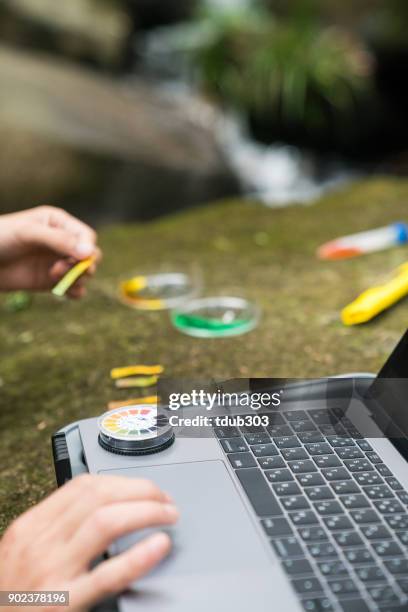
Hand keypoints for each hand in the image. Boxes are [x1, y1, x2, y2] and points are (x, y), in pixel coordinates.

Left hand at [0, 206, 100, 296]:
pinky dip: (75, 292)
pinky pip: (74, 289)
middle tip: (60, 270)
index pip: (87, 236)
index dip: (87, 249)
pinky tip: (65, 292)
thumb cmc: (1, 238)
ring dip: (76, 279)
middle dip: (82, 266)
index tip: (77, 259)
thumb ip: (59, 240)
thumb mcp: (29, 234)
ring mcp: (58, 262)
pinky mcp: (51, 281)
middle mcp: (62, 243)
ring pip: (84, 274)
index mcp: (59, 223)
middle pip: (90, 256)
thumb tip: (89, 252)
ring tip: (54, 278)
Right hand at [0, 474, 177, 610]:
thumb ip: (56, 529)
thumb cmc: (11, 597)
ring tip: (168, 516)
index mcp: (31, 527)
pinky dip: (139, 556)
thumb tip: (103, 508)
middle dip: (140, 491)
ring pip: (106, 522)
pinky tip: (159, 546)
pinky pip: (107, 574)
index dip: (123, 481)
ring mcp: (52, 572)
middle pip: (99, 496)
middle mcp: (40, 543)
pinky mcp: (64, 603)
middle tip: (165, 499)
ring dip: (146, 512)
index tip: (144, 487)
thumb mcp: (23, 553)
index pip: (83, 486)